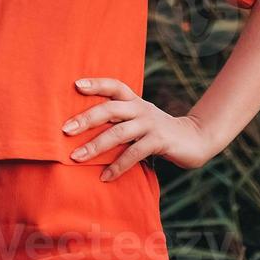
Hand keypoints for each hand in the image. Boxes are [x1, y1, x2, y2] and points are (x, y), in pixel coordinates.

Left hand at [63, 76, 216, 179]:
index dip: (96, 83)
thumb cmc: (157, 131)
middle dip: (86, 119)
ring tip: (76, 157)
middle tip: (65, 130)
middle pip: (110, 109)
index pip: (114, 86)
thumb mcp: (139, 119)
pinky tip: (105, 176)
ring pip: (119, 132)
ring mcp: (150, 124)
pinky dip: (118, 166)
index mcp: (134, 101)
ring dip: (96, 145)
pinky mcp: (159, 140)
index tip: (76, 85)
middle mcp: (141, 109)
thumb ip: (119, 120)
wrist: (194, 139)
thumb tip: (83, 128)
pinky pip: (134, 153)